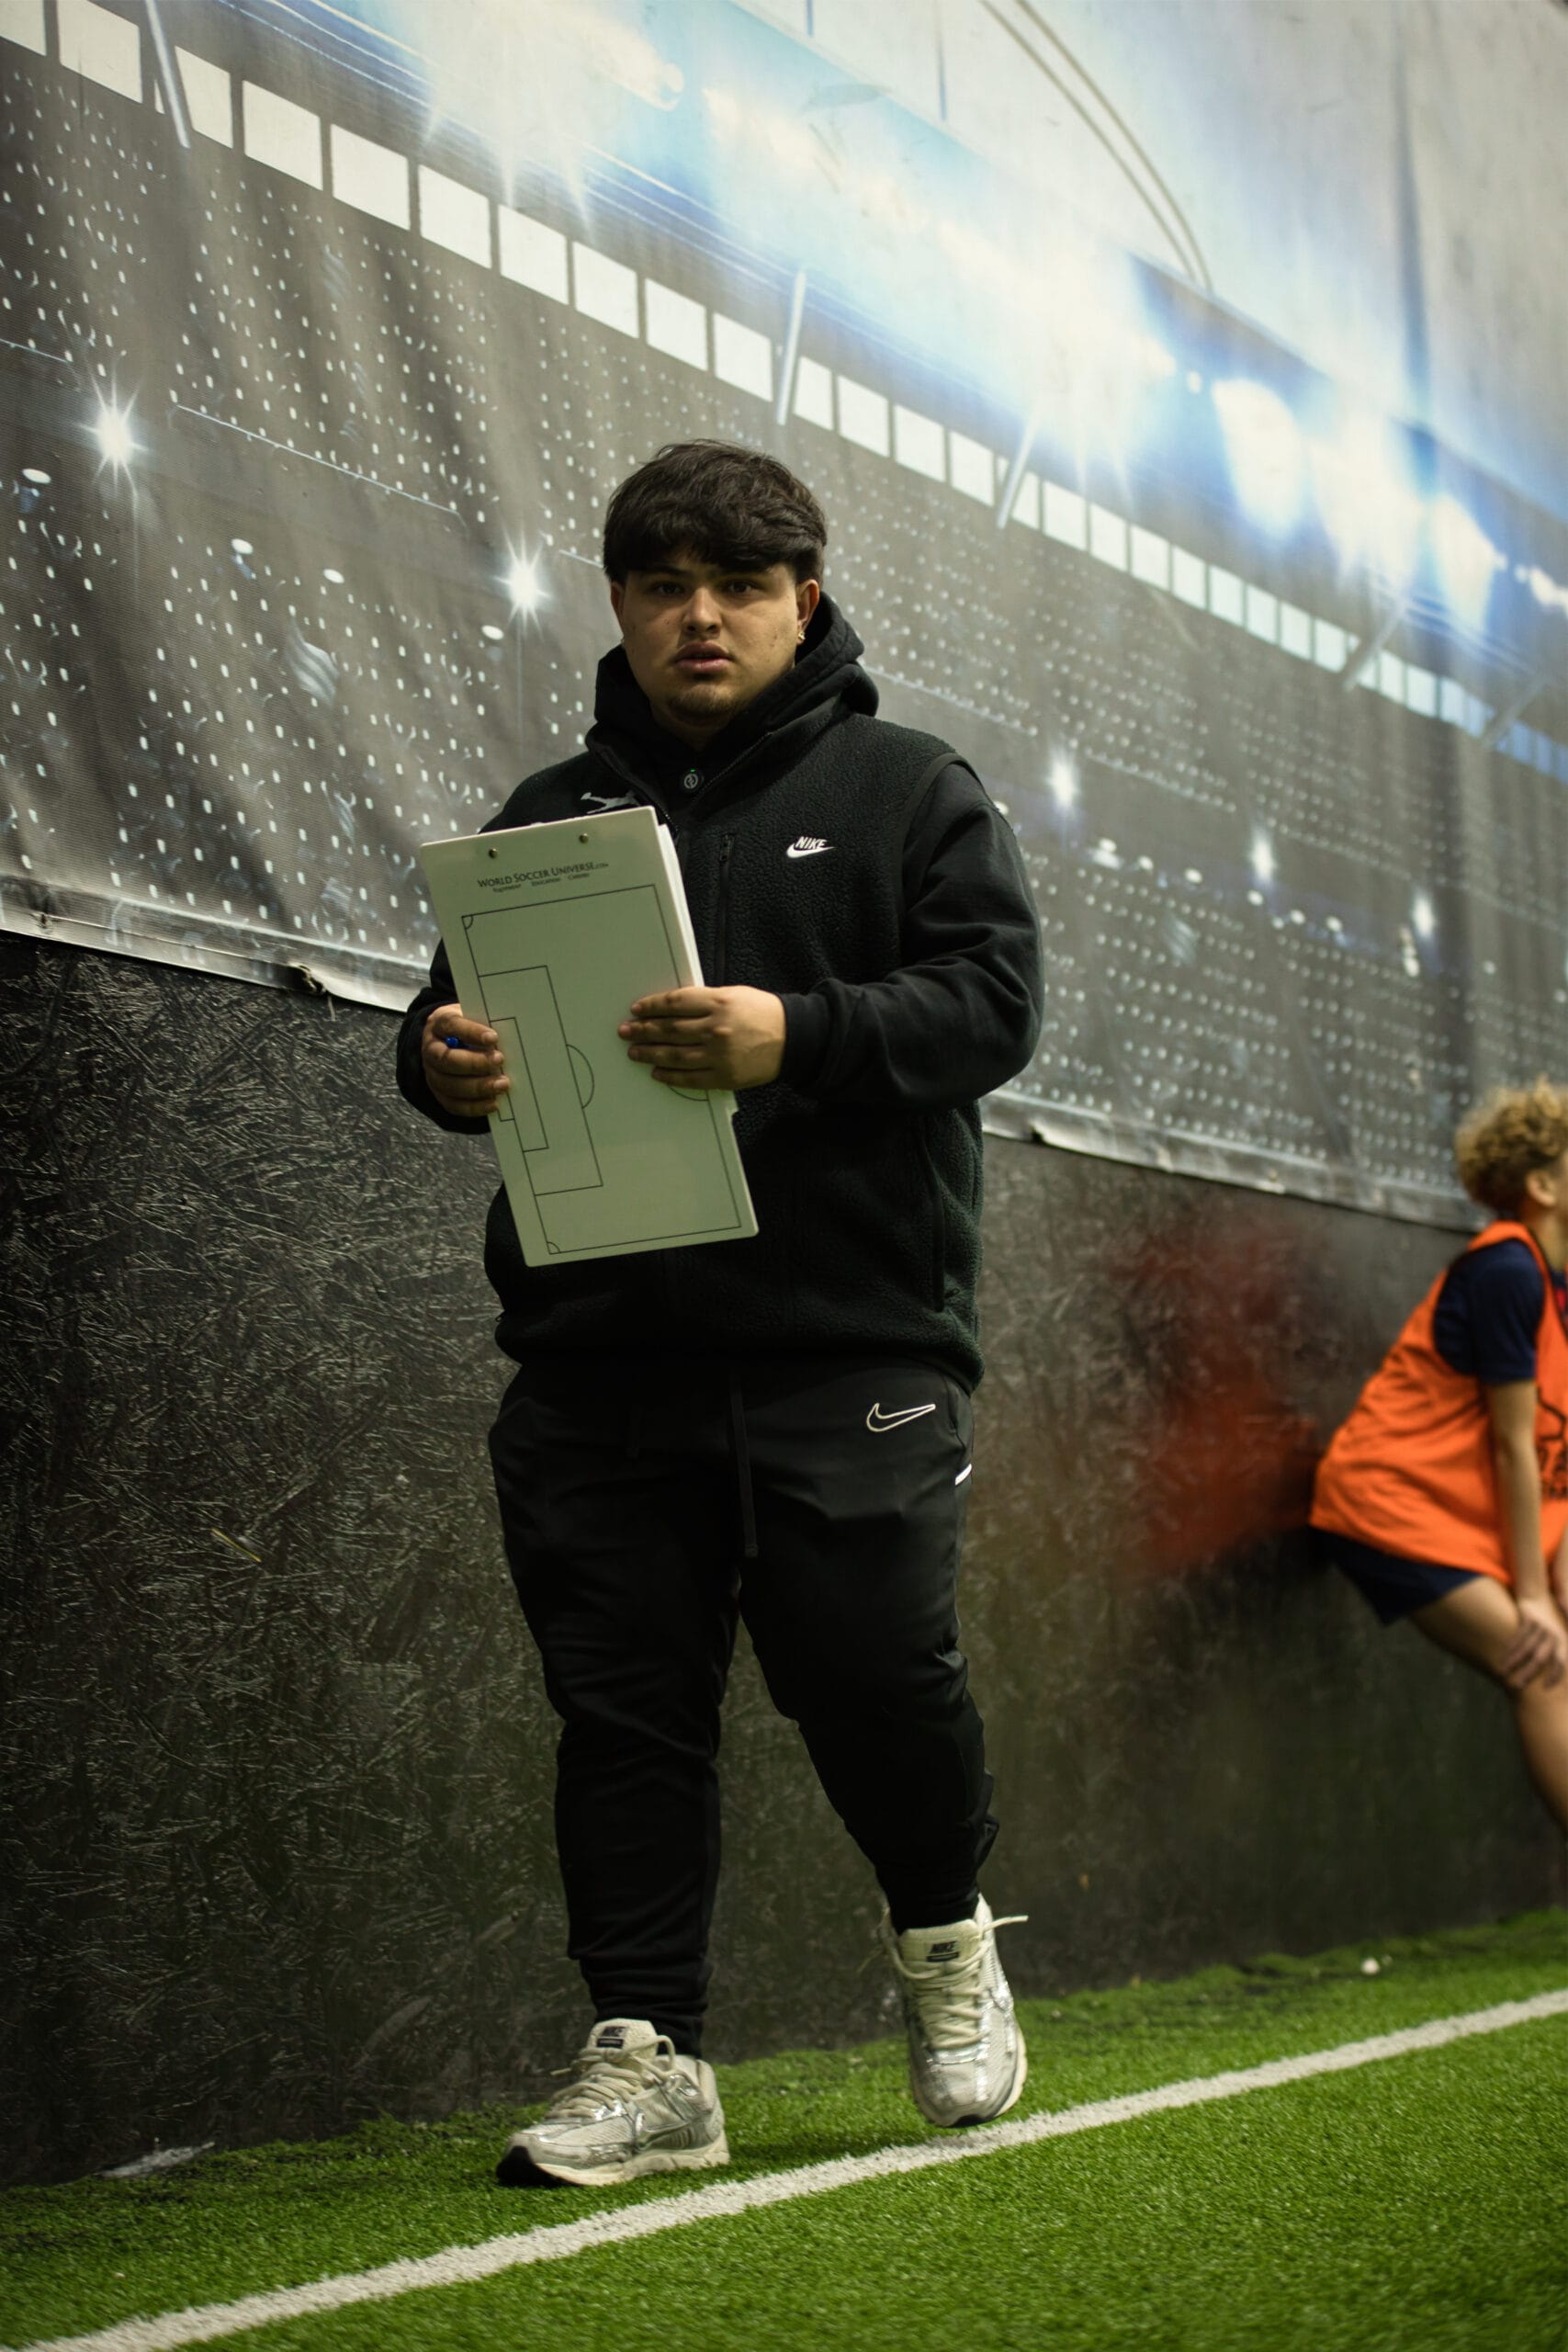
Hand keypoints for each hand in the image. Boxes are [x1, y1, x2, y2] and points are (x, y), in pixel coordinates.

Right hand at [422, 1004, 508, 1117]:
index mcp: (438, 1025)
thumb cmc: (470, 1029)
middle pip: (446, 1059)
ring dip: (477, 1087)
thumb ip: (488, 1024)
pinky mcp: (440, 1094)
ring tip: (502, 1085)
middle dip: (474, 1063)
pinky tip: (493, 1103)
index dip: (471, 1032)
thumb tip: (509, 1036)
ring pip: (449, 1085)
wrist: (453, 1042)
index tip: (494, 1037)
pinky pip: (453, 1104)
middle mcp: (430, 1050)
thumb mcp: (476, 1018)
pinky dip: (474, 1106)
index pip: (451, 1025)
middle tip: (499, 1060)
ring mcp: (432, 1074)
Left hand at [619, 986, 785, 1091]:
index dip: (651, 1007)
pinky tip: (657, 1071)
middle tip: (625, 1031)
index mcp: (718, 1002)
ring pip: (675, 1055)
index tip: (637, 1009)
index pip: (674, 1003)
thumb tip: (669, 1009)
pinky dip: (670, 1076)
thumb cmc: (762, 1013)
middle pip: (669, 1030)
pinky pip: (690, 1078)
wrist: (793, 1039)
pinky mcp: (724, 1076)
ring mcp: (719, 1055)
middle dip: (643, 1031)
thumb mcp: (733, 994)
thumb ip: (703, 1001)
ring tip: (634, 1052)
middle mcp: (716, 1028)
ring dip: (650, 1053)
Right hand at [1500, 1594, 1567, 1691]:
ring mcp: (1541, 1626)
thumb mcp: (1554, 1638)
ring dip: (1513, 1661)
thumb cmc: (1545, 1626)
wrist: (1536, 1599)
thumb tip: (1552, 1677)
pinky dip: (1510, 1648)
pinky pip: (1518, 1637)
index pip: (1561, 1663)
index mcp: (1563, 1641)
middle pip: (1540, 1658)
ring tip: (1503, 1672)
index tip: (1545, 1688)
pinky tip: (1503, 1657)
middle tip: (1517, 1686)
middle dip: (1528, 1673)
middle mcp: (1554, 1634)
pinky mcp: (1529, 1619)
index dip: (1555, 1676)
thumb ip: (1554, 1655)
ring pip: (1526, 1648)